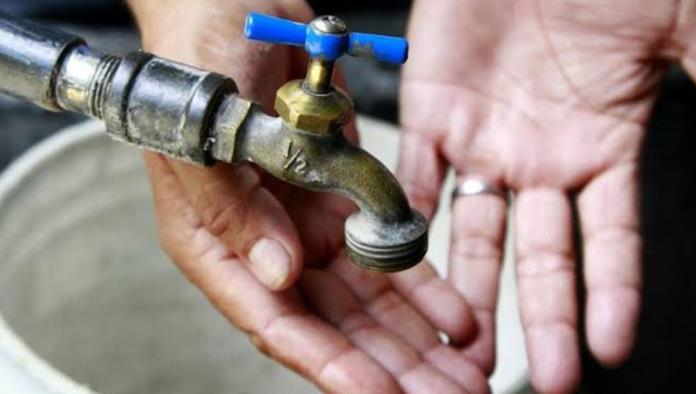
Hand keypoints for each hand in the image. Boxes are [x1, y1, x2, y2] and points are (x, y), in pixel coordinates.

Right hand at [129, 0, 488, 391]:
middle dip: (390, 368)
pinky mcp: (340, 201)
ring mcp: (305, 226)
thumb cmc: (197, 60)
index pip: (275, 322)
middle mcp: (265, 245)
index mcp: (218, 241)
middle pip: (333, 327)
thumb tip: (280, 277)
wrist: (230, 4)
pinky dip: (423, 286)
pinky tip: (459, 317)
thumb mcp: (204, 131)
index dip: (330, 364)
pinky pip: (386, 253)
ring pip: (368, 302)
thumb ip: (233, 209)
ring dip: (417, 340)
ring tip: (466, 373)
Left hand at [399, 0, 695, 390]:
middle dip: (544, 317)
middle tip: (546, 375)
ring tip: (466, 344)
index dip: (612, 294)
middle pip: (541, 256)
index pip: (611, 240)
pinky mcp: (430, 115)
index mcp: (601, 145)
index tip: (611, 347)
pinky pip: (414, 180)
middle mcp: (539, 157)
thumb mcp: (672, 24)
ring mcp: (482, 141)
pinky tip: (407, 269)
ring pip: (474, 233)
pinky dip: (407, 222)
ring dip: (470, 290)